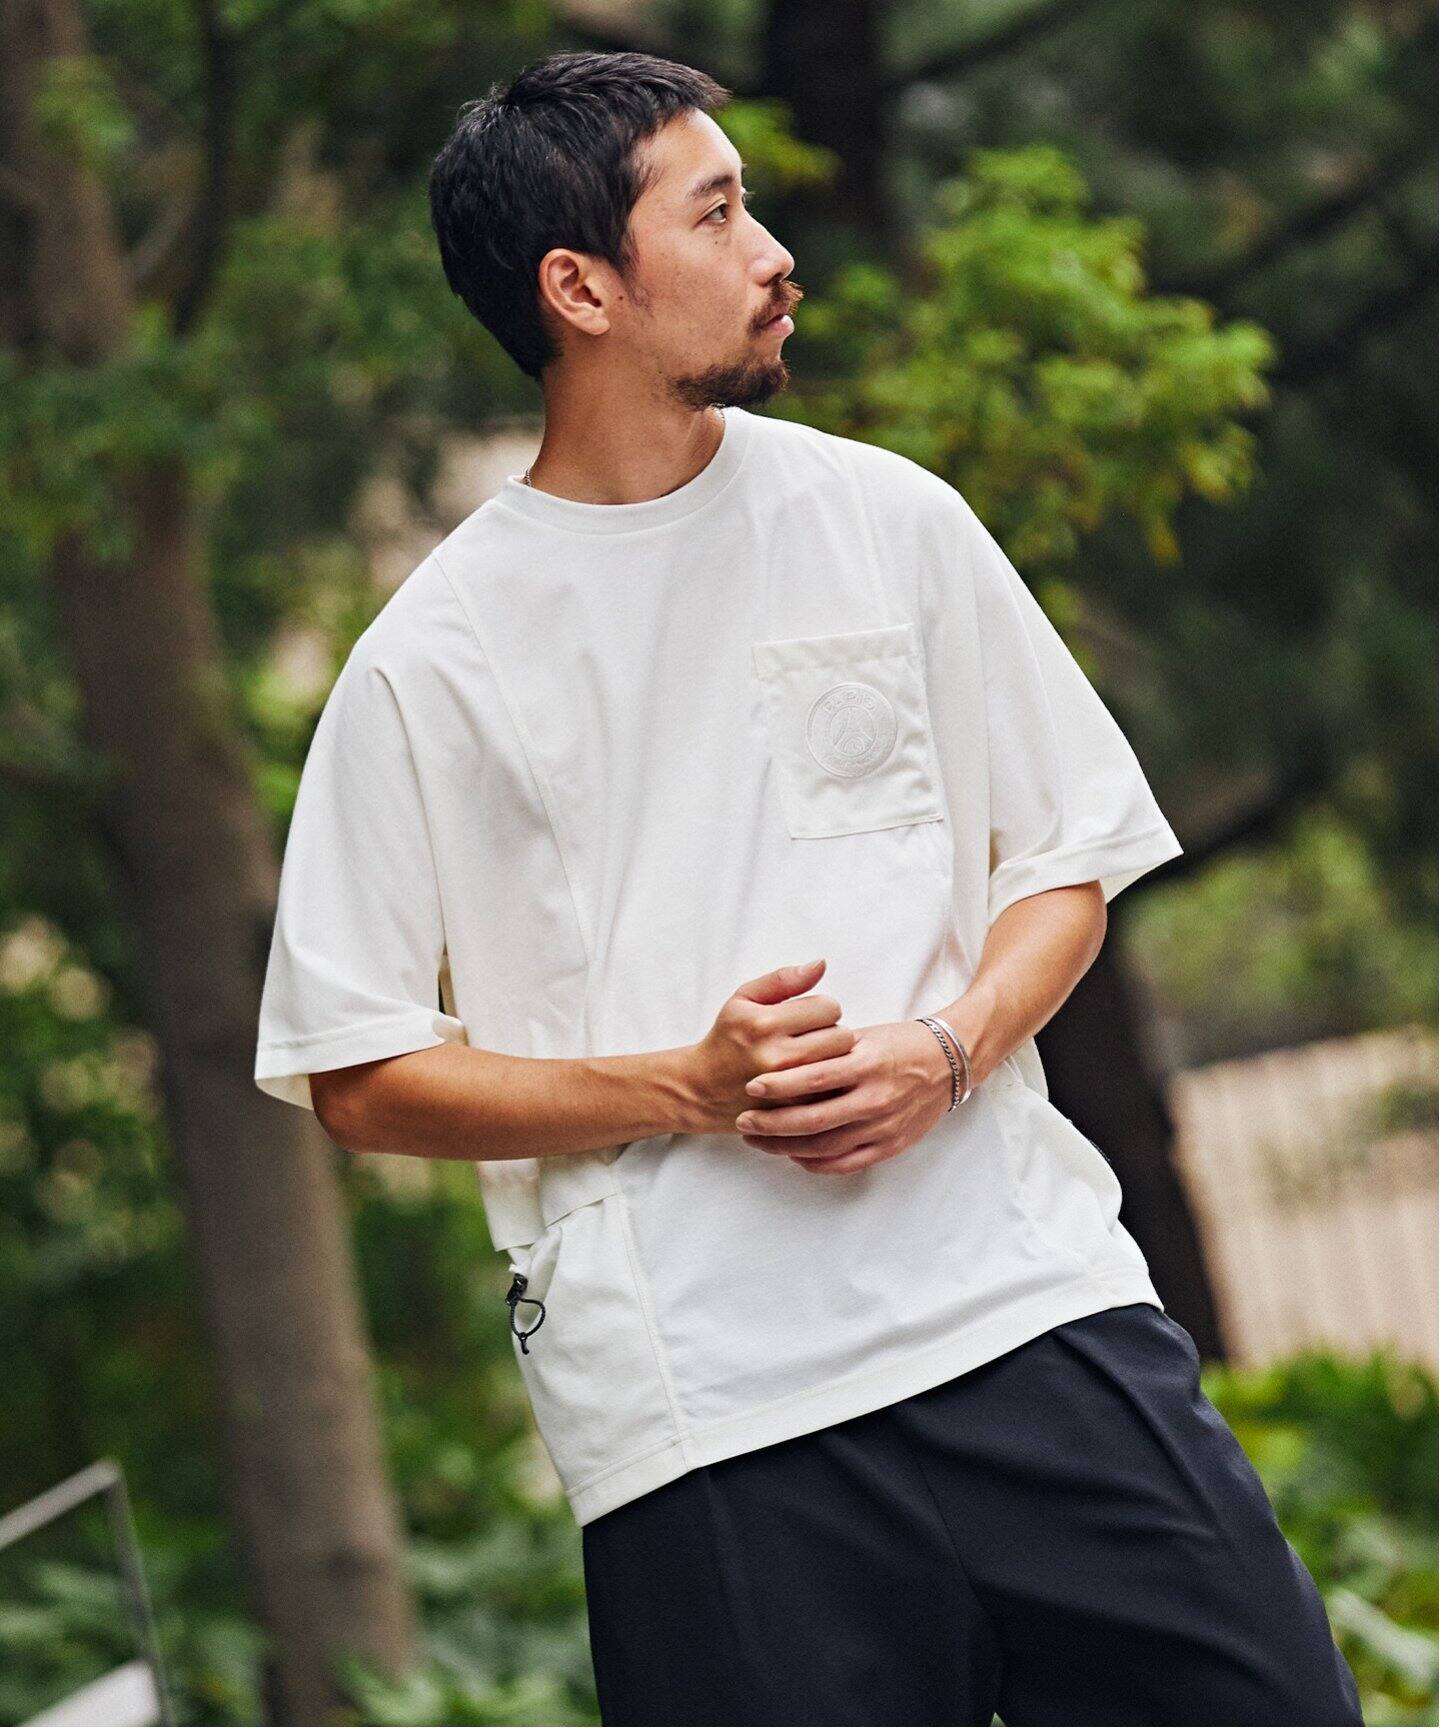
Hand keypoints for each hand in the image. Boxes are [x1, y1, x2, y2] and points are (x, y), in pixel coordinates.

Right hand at [687, 959, 856, 1133]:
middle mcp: (777, 1056)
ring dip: (833, 1060)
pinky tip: (810, 1080)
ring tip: (812, 1058)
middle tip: (813, 1038)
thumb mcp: (744, 999)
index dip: (822, 1009)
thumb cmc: (728, 1038)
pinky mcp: (793, 1112)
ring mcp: (787, 1089)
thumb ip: (783, 979)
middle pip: (842, 1037)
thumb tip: (821, 964)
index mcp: (765, 1023)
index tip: (809, 1017)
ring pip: (841, 1066)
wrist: (703, 1089)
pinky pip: (832, 1092)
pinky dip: (828, 1085)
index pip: (829, 1007)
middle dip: (832, 1033)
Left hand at [734, 1019, 953, 1174]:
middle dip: (772, 1124)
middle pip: (814, 1119)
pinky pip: (847, 1164)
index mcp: (869, 1063)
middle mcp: (877, 1098)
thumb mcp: (865, 1036)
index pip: (815, 1077)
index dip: (780, 1085)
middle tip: (743, 1122)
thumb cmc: (901, 1043)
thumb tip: (784, 1058)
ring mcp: (885, 1126)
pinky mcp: (891, 1145)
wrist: (951, 1062)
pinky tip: (794, 1155)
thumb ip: (829, 1050)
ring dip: (786, 1147)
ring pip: (827, 1147)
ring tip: (758, 1141)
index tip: (751, 1087)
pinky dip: (816, 1163)